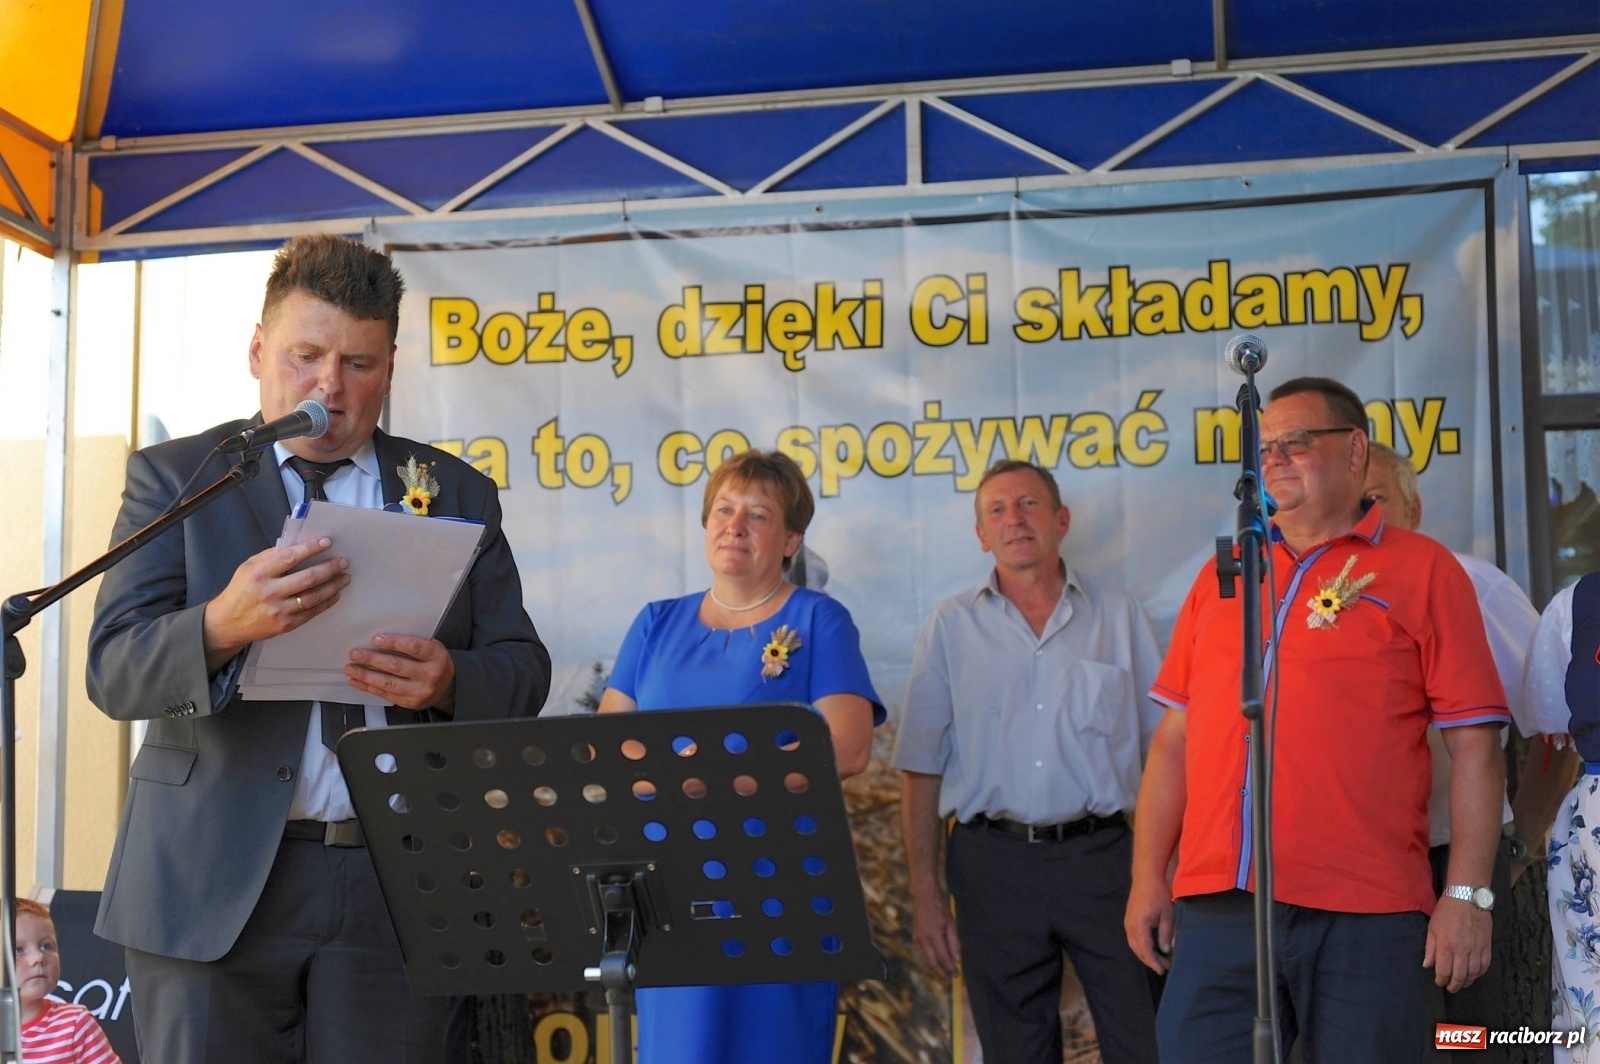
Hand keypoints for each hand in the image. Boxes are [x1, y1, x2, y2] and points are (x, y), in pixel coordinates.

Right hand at [203, 537, 348, 664]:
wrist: (228, 622)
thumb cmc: (241, 590)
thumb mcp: (248, 567)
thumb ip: (271, 556)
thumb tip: (298, 544)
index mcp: (259, 573)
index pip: (290, 557)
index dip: (311, 548)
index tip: (327, 542)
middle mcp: (269, 592)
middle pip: (307, 578)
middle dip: (329, 568)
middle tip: (343, 562)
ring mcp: (278, 610)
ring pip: (313, 596)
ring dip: (333, 586)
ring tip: (345, 578)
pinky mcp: (285, 625)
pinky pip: (311, 612)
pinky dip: (326, 602)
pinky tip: (335, 594)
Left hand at [346, 634, 455, 711]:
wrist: (447, 687)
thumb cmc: (434, 662)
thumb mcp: (432, 648)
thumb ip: (412, 644)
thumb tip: (380, 640)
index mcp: (436, 656)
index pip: (413, 647)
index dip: (393, 643)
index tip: (375, 639)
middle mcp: (429, 675)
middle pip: (397, 666)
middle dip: (372, 659)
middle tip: (355, 654)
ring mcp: (419, 691)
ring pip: (388, 683)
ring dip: (366, 675)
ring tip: (351, 668)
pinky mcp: (409, 703)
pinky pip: (385, 694)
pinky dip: (368, 687)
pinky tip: (358, 680)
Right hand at [909, 890, 961, 979]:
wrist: (924, 899)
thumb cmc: (940, 911)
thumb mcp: (951, 924)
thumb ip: (954, 943)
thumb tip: (957, 960)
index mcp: (934, 934)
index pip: (943, 957)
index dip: (950, 968)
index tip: (957, 974)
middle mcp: (924, 939)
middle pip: (933, 962)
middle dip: (941, 974)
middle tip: (949, 982)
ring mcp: (918, 939)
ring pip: (926, 960)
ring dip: (935, 971)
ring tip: (943, 978)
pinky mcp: (915, 938)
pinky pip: (922, 955)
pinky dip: (929, 962)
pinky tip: (934, 966)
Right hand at [1124, 873, 1175, 973]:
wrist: (1146, 877)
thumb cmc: (1158, 894)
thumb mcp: (1167, 915)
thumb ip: (1166, 934)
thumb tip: (1166, 950)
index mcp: (1139, 926)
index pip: (1146, 950)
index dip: (1154, 962)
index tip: (1163, 970)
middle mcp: (1130, 926)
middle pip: (1137, 950)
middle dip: (1150, 960)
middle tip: (1165, 966)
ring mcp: (1127, 922)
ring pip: (1134, 945)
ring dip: (1145, 954)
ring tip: (1158, 959)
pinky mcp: (1128, 919)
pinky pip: (1132, 938)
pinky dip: (1141, 946)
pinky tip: (1150, 947)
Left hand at [1424, 897, 1491, 991]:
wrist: (1467, 898)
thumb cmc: (1447, 911)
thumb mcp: (1432, 928)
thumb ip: (1430, 948)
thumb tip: (1427, 965)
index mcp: (1446, 946)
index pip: (1443, 971)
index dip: (1441, 980)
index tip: (1439, 982)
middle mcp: (1462, 950)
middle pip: (1459, 976)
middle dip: (1454, 985)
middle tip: (1451, 988)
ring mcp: (1476, 949)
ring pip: (1473, 973)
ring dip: (1467, 981)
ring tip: (1462, 983)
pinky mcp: (1486, 946)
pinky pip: (1485, 965)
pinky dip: (1480, 973)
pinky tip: (1475, 974)